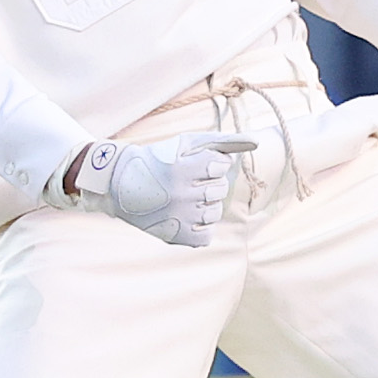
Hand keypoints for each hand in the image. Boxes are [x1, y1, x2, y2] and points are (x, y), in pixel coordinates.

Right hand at [68, 130, 262, 249]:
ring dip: (206, 204)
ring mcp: (178, 217)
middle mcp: (180, 195)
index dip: (212, 164)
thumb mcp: (187, 144)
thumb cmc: (160, 159)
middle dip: (209, 183)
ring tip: (186, 198)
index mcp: (182, 170)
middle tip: (188, 182)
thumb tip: (255, 142)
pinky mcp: (175, 236)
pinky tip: (186, 215)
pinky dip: (201, 226)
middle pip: (220, 190)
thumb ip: (222, 142)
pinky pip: (206, 235)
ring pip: (215, 212)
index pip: (221, 167)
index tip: (195, 165)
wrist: (121, 183)